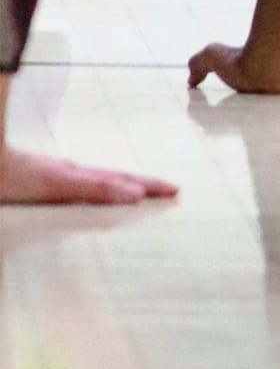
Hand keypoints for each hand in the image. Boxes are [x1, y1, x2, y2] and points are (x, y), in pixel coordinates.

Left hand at [0, 144, 176, 206]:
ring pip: (102, 179)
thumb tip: (134, 195)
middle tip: (172, 189)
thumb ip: (96, 189)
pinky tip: (96, 192)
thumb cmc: (13, 176)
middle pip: (117, 178)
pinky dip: (102, 188)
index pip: (123, 180)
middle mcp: (73, 173)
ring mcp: (60, 174)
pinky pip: (84, 183)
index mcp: (79, 176)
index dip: (149, 186)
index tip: (174, 189)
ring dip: (126, 185)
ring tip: (143, 191)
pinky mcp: (46, 178)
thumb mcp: (58, 185)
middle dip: (145, 184)